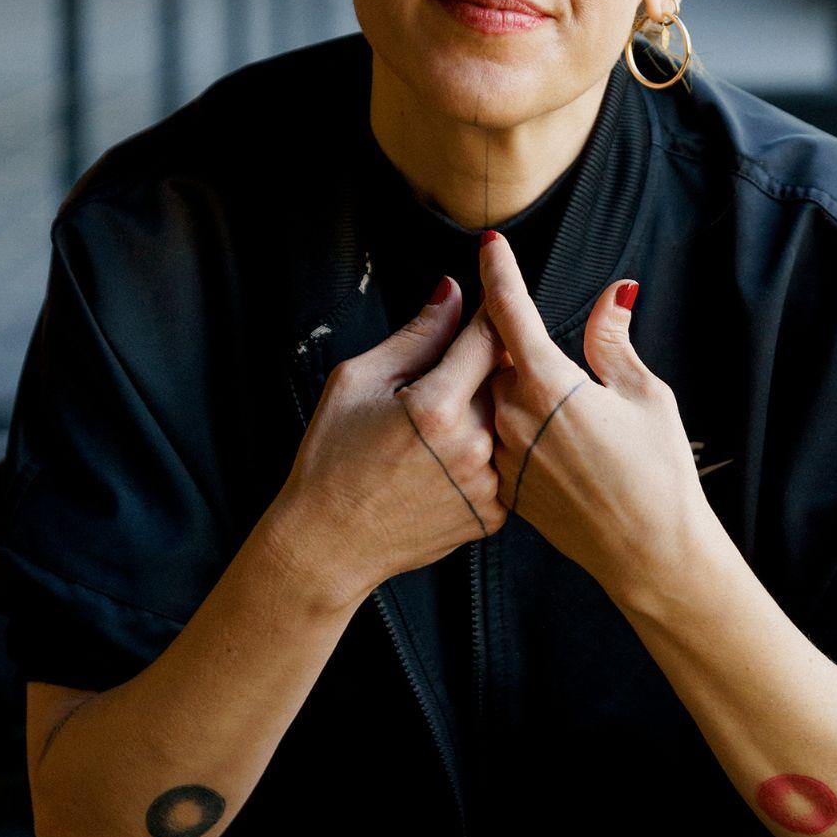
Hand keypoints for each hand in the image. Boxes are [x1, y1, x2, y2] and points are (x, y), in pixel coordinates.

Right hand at [278, 277, 508, 602]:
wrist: (329, 542)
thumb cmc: (333, 461)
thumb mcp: (359, 381)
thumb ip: (416, 335)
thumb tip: (452, 294)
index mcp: (437, 407)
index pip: (488, 336)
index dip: (490, 312)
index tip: (490, 299)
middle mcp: (472, 446)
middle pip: (503, 379)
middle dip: (485, 367)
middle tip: (449, 376)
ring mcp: (487, 485)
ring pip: (507, 423)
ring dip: (489, 411)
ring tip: (439, 427)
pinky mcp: (493, 514)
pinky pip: (504, 464)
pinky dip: (486, 454)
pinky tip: (445, 461)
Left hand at [477, 231, 707, 592]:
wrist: (649, 554)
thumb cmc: (659, 472)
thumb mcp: (645, 394)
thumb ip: (613, 340)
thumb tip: (614, 293)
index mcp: (546, 383)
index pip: (508, 309)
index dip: (498, 269)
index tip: (489, 242)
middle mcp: (510, 415)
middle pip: (496, 354)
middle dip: (513, 341)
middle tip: (552, 358)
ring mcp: (501, 453)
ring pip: (493, 396)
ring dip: (512, 386)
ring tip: (563, 413)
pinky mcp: (502, 485)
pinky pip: (496, 436)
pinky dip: (514, 425)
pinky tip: (554, 443)